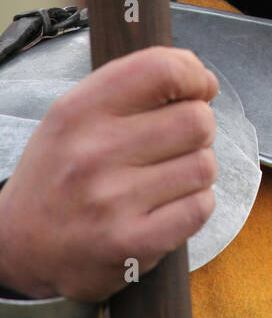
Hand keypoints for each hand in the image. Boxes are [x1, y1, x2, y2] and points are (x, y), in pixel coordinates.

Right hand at [0, 46, 218, 302]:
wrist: (21, 247)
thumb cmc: (62, 171)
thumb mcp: (75, 114)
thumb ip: (132, 86)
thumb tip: (203, 81)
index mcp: (78, 111)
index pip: (162, 69)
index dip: (195, 75)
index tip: (199, 89)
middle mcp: (92, 153)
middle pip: (197, 120)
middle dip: (198, 129)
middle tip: (176, 143)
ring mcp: (111, 202)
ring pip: (204, 166)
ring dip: (195, 171)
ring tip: (164, 179)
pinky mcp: (130, 245)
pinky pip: (200, 208)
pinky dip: (194, 206)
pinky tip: (166, 208)